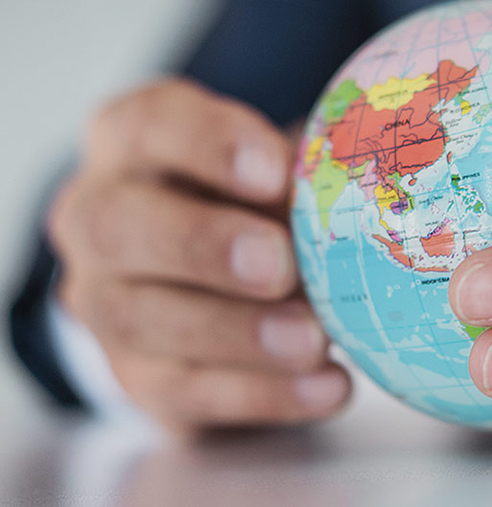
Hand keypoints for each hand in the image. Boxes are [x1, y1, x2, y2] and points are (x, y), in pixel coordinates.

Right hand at [49, 78, 349, 431]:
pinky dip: (263, 394)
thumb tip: (368, 189)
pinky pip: (184, 390)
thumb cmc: (254, 197)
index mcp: (130, 141)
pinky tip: (328, 386)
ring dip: (236, 333)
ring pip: (143, 320)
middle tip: (279, 265)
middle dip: (203, 245)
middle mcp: (97, 216)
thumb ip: (305, 172)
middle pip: (117, 226)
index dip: (208, 144)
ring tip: (314, 340)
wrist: (209, 278)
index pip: (148, 124)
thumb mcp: (278, 168)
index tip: (276, 172)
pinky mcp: (136, 374)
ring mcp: (104, 300)